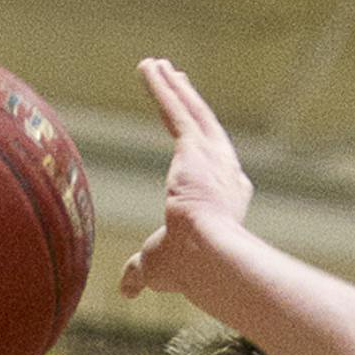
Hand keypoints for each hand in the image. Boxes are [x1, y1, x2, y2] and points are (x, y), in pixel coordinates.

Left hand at [119, 60, 254, 302]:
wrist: (208, 259)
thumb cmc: (189, 269)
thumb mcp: (159, 268)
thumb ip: (142, 271)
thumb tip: (128, 288)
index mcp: (225, 201)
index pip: (209, 167)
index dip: (199, 147)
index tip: (189, 133)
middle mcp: (227, 174)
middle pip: (205, 129)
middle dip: (190, 103)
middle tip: (178, 81)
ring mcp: (214, 158)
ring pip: (192, 112)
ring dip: (175, 87)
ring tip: (160, 66)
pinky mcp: (195, 147)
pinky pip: (175, 109)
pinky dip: (162, 87)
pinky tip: (150, 68)